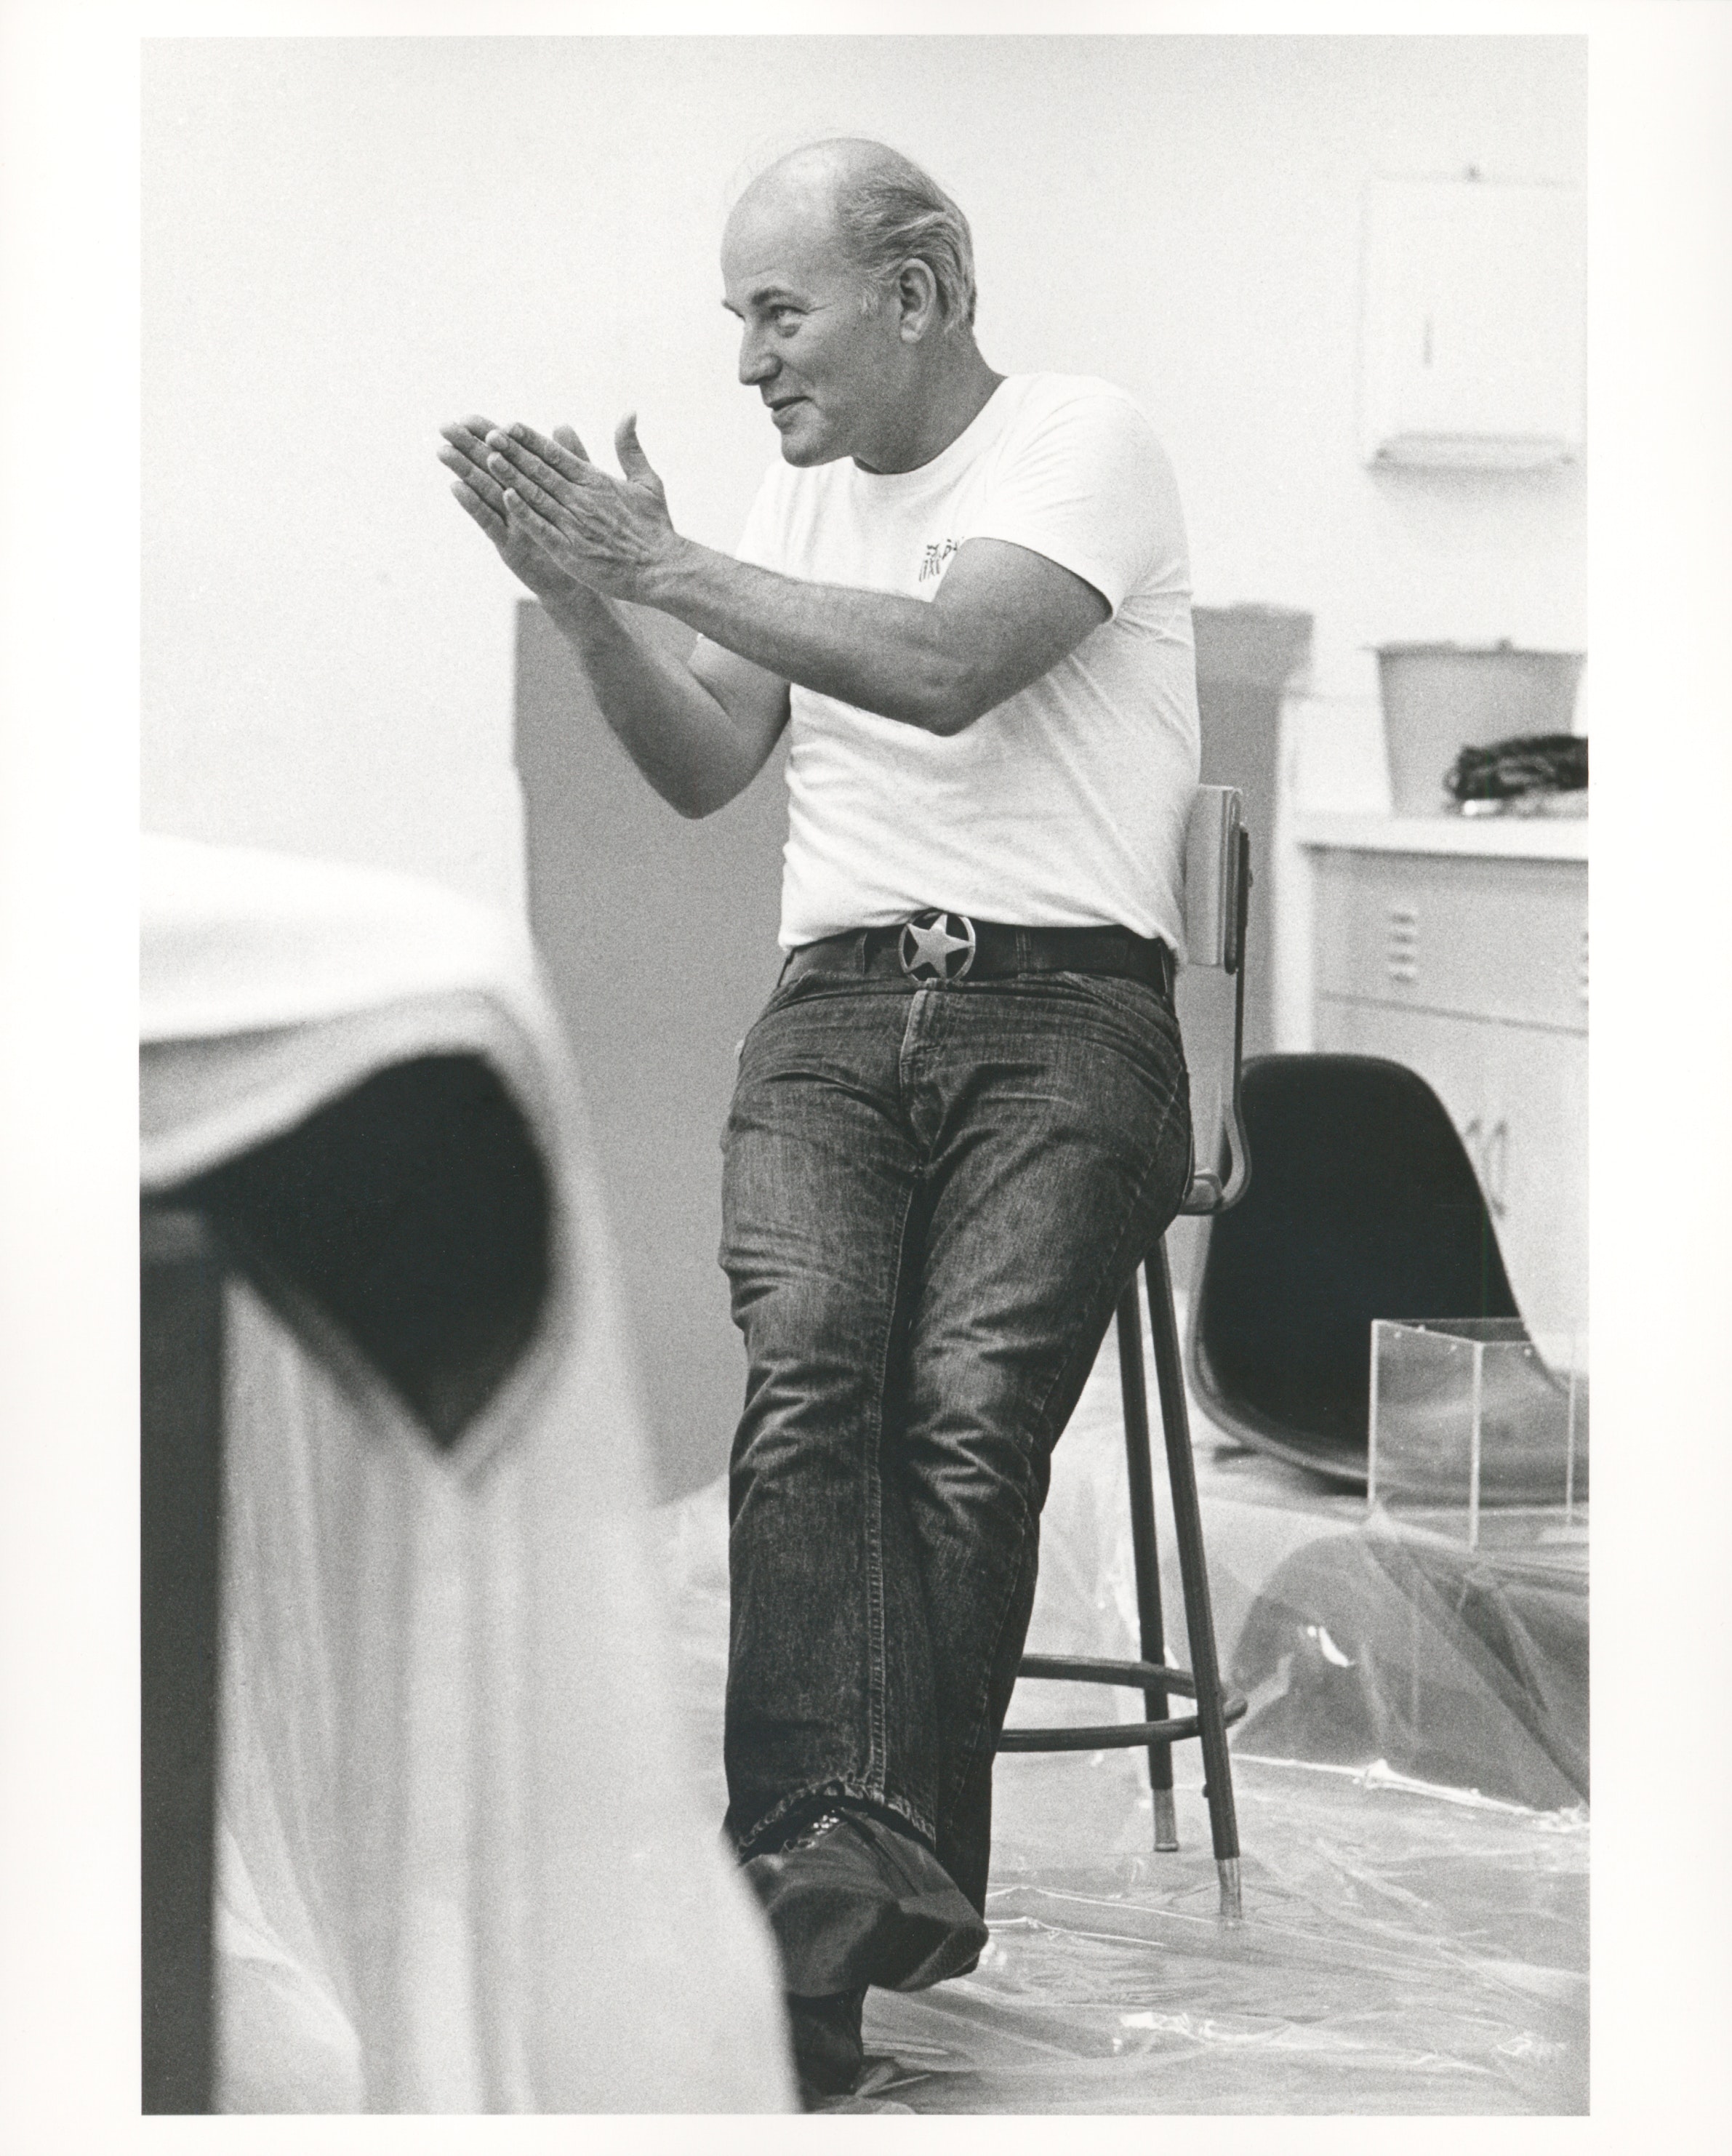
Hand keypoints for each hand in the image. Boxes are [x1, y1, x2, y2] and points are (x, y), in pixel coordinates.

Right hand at [438, 415, 595, 604]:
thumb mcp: (581, 494)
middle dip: (466, 447)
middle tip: (445, 427)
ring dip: (463, 471)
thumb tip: (562, 425)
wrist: (582, 578)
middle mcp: (515, 502)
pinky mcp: (509, 546)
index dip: (487, 435)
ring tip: (444, 452)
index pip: (506, 454)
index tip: (467, 417)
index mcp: (530, 485)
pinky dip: (473, 504)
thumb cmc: (578, 534)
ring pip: (483, 491)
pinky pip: (490, 522)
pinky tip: (456, 487)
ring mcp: (510, 523)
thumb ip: (572, 460)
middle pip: (488, 468)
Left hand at [483, 416, 678, 603]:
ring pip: (536, 495)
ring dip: (512, 476)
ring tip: (489, 458)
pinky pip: (541, 527)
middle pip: (540, 470)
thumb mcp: (647, 482)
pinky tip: (506, 497)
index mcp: (596, 481)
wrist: (661, 569)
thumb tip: (629, 412)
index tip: (509, 425)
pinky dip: (524, 511)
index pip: (557, 454)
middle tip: (488, 435)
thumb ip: (631, 448)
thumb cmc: (655, 528)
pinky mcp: (569, 551)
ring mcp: (573, 524)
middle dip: (513, 452)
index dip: (531, 440)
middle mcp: (581, 499)